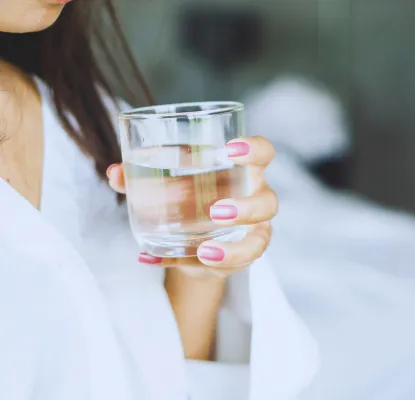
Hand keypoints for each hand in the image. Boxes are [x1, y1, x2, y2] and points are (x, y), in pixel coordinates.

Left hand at [106, 137, 276, 277]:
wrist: (194, 235)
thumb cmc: (189, 196)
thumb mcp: (168, 180)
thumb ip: (141, 176)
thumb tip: (115, 172)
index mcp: (242, 171)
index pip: (264, 153)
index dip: (255, 150)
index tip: (230, 149)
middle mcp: (255, 200)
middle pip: (268, 202)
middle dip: (247, 208)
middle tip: (216, 212)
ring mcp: (251, 233)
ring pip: (258, 242)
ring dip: (234, 249)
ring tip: (205, 252)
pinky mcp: (235, 259)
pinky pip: (224, 268)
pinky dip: (187, 264)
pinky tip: (154, 259)